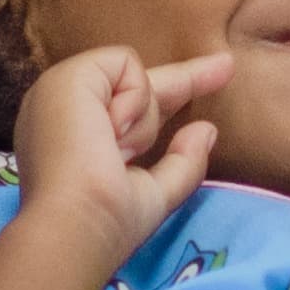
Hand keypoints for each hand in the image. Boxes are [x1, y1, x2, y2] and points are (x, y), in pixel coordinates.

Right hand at [13, 45, 233, 267]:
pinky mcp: (67, 76)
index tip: (214, 83)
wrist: (75, 225)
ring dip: (143, 121)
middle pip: (137, 85)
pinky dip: (133, 100)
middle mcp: (64, 111)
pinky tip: (113, 131)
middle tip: (228, 65)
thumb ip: (181, 163)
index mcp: (75, 138)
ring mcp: (61, 91)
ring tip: (117, 151)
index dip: (172, 97)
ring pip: (136, 79)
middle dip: (186, 78)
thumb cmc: (107, 221)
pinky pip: (125, 64)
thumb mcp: (154, 194)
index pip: (132, 110)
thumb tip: (207, 130)